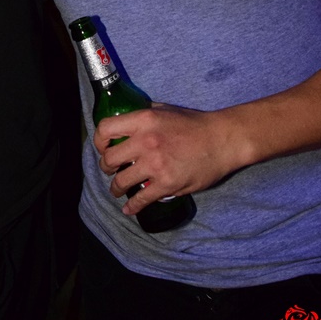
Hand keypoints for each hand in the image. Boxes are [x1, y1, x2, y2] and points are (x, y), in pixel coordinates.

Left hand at [94, 103, 246, 214]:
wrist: (222, 140)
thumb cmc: (194, 123)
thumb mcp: (164, 110)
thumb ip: (144, 115)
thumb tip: (127, 122)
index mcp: (143, 120)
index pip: (105, 129)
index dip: (99, 141)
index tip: (103, 148)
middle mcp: (145, 141)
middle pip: (109, 159)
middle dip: (106, 167)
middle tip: (110, 170)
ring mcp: (155, 164)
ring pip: (121, 182)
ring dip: (115, 188)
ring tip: (117, 189)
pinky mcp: (167, 184)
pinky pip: (141, 199)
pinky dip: (132, 207)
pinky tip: (129, 209)